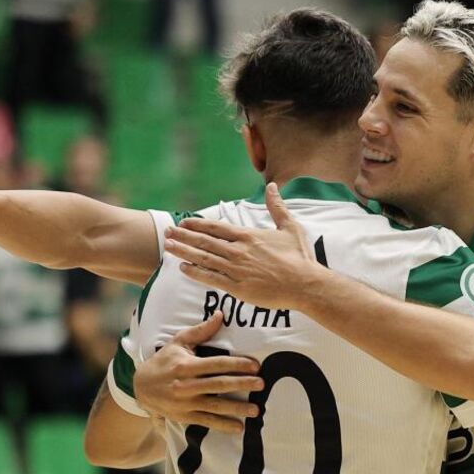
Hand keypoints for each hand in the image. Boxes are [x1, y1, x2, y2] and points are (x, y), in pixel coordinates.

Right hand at [133, 312, 263, 433]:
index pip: (216, 364)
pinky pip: (207, 421)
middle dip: (242, 384)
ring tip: (256, 410)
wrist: (140, 387)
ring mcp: (186, 403)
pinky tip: (239, 427)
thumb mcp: (178, 343)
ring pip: (216, 406)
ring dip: (237, 408)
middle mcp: (186, 385)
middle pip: (219, 385)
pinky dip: (223, 425)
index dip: (237, 364)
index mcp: (186, 366)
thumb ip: (201, 330)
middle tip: (261, 384)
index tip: (255, 366)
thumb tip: (221, 314)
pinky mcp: (185, 417)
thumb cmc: (163, 361)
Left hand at [163, 182, 327, 309]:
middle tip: (167, 232)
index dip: (198, 225)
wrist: (306, 284)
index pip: (217, 228)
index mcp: (249, 236)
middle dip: (183, 236)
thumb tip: (272, 185)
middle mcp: (239, 251)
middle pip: (205, 242)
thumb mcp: (289, 227)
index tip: (184, 222)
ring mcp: (237, 270)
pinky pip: (211, 279)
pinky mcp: (238, 288)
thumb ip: (277, 206)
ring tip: (168, 247)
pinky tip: (182, 268)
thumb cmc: (300, 257)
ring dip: (183, 252)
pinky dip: (195, 273)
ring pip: (204, 258)